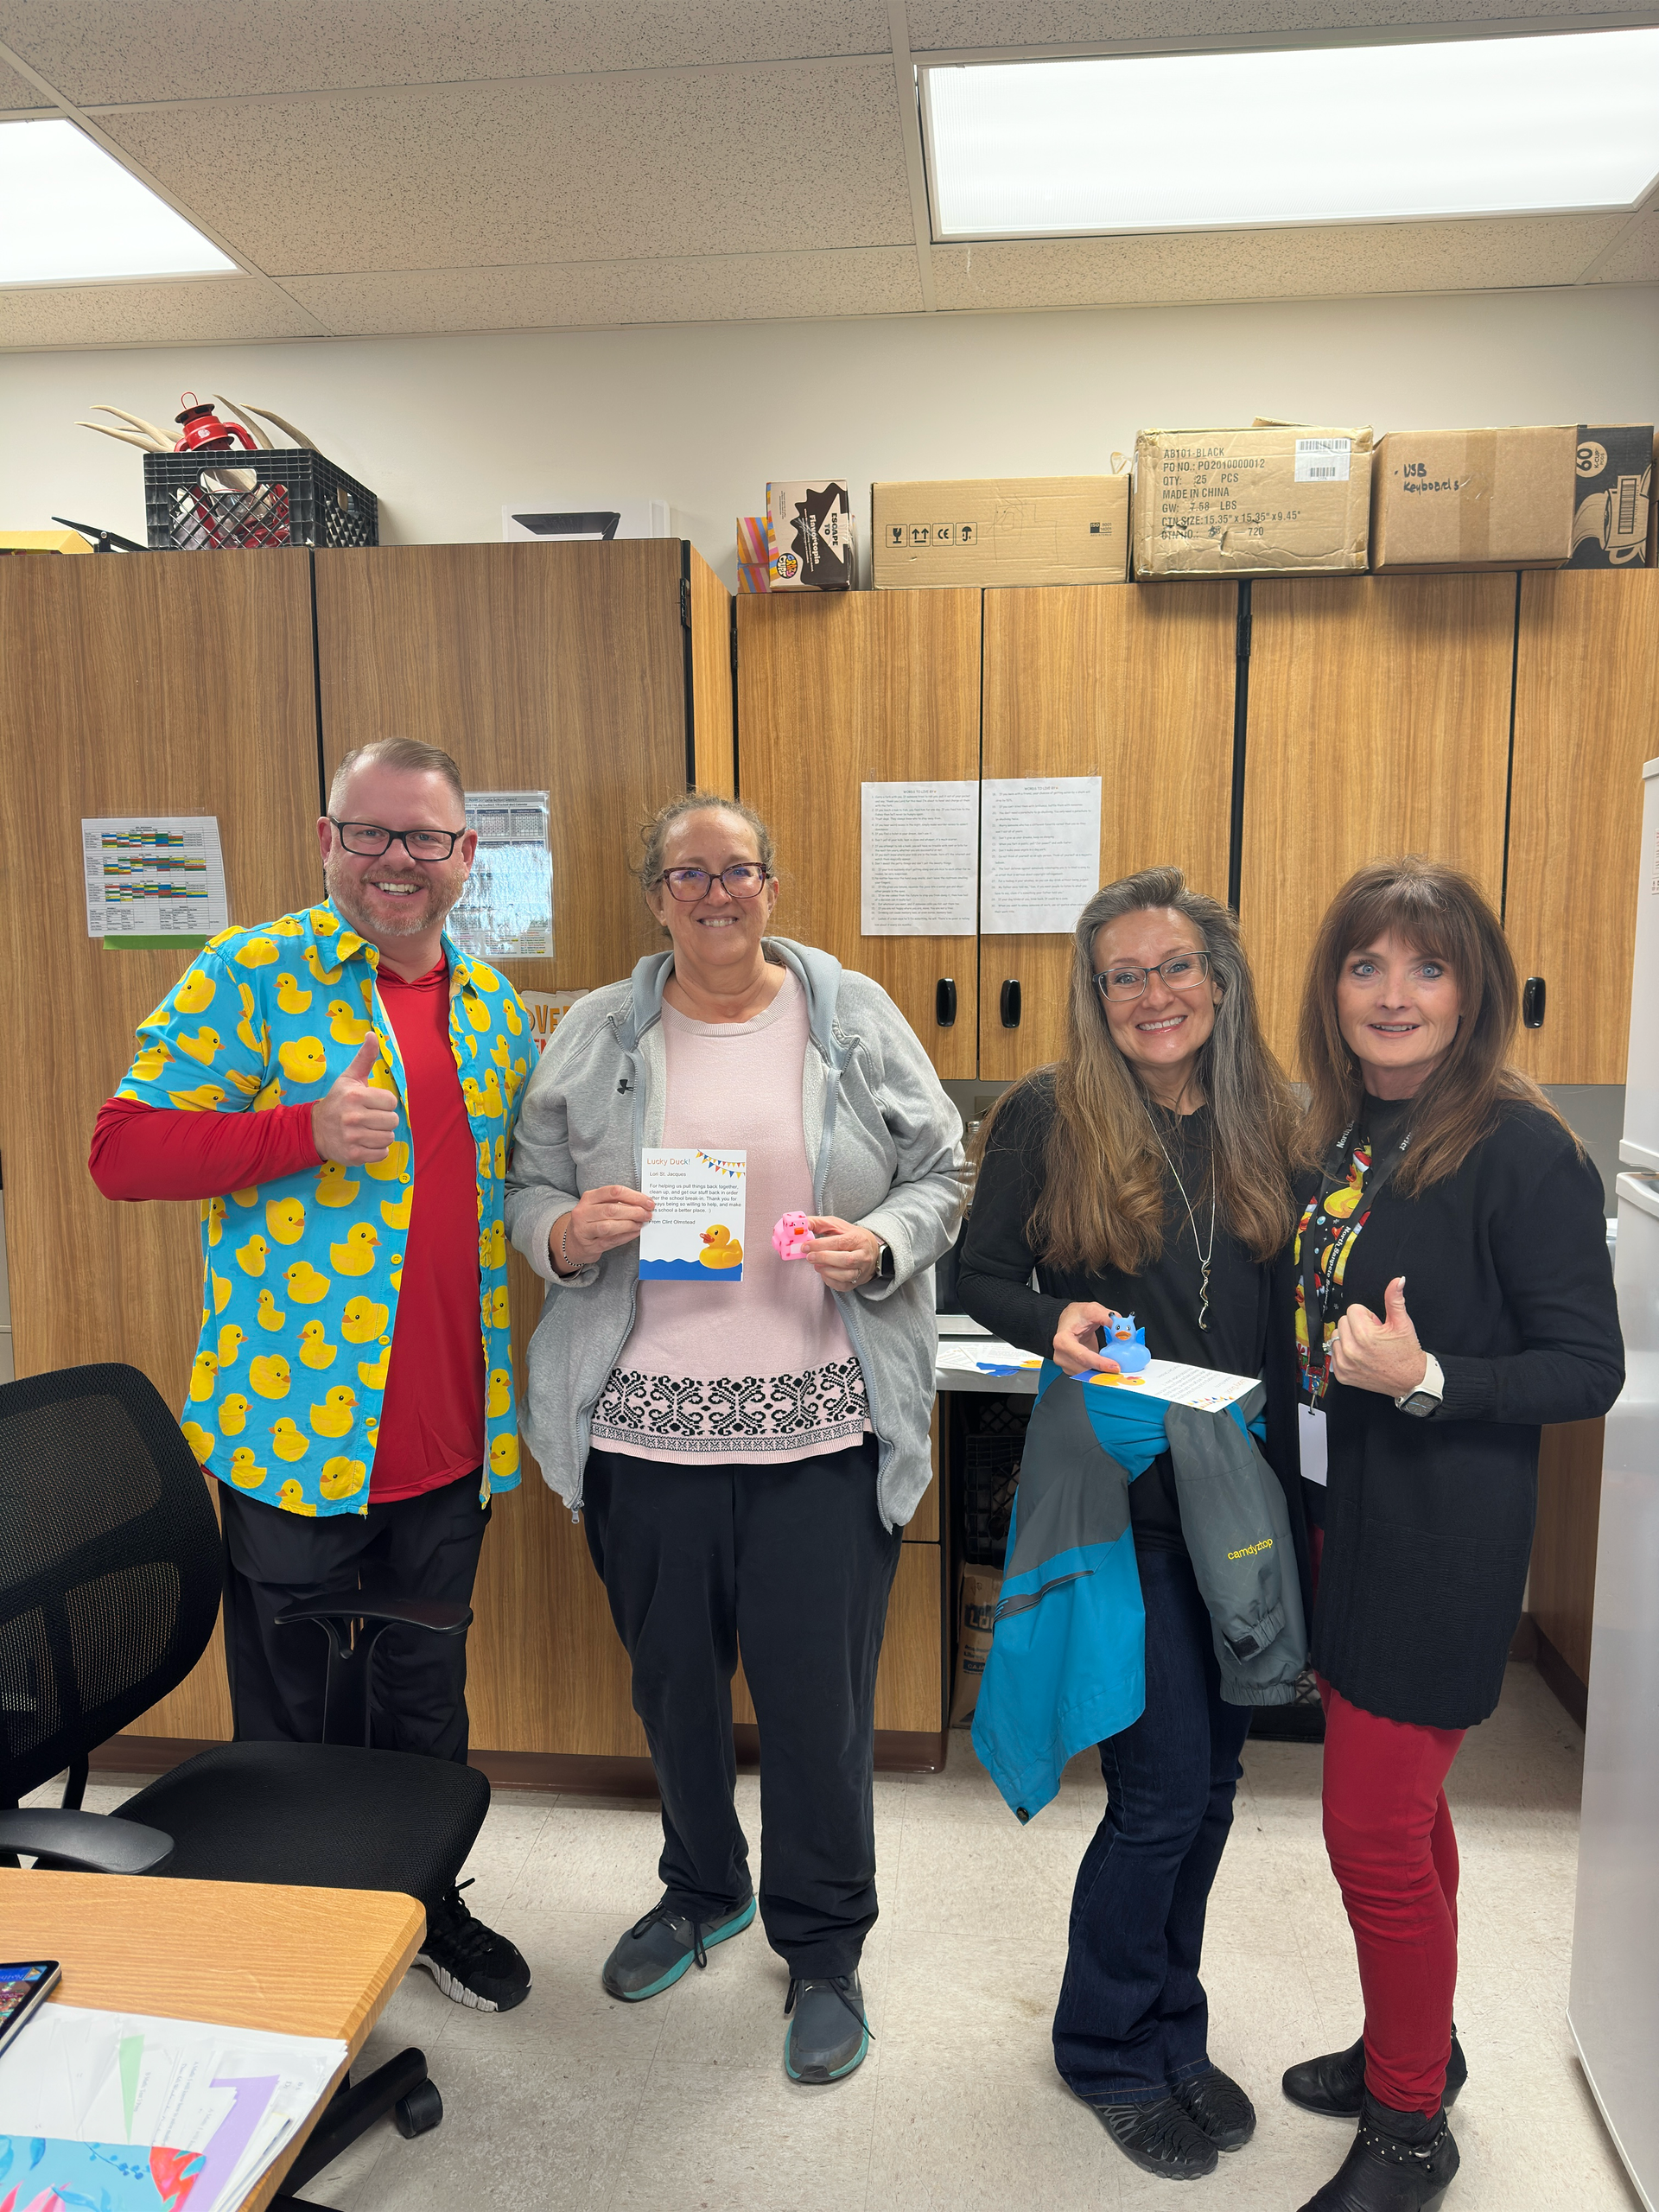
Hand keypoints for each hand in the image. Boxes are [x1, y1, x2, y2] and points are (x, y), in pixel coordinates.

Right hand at [310, 1037, 399, 1164]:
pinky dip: (376, 1150)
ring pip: (388, 1138)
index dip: (384, 1103)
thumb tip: (373, 1034)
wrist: (315, 1129)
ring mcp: (352, 1138)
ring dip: (381, 1134)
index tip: (372, 1103)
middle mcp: (353, 1117)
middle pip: (392, 1121)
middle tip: (370, 1118)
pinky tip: (364, 1142)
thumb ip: (365, 1057)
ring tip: (367, 1129)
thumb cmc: (338, 1101)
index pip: (392, 1102)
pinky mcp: (353, 1155)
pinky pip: (381, 1154)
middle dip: (384, 1120)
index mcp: (355, 1096)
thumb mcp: (349, 1078)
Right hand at [552, 1186, 653, 1273]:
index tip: (648, 1202)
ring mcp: (584, 1230)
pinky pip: (610, 1241)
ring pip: (609, 1226)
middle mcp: (583, 1212)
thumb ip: (618, 1203)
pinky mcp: (589, 1245)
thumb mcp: (599, 1206)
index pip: (613, 1192)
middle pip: (612, 1209)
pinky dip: (626, 1236)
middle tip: (647, 1214)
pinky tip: (635, 1233)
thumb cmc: (592, 1220)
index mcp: (588, 1197)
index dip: (634, 1196)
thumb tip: (643, 1203)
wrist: (574, 1241)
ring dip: (629, 1225)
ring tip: (640, 1224)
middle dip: (634, 1211)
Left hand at [804, 1216, 881, 1290]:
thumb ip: (818, 1224)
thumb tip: (802, 1225)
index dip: (821, 1245)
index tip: (806, 1246)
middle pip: (845, 1260)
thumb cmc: (851, 1237)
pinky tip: (824, 1272)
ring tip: (816, 1265)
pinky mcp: (857, 1282)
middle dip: (824, 1259)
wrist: (870, 1251)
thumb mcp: (837, 1226)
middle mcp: (863, 1256)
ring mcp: (862, 1270)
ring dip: (827, 1271)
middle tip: (809, 1257)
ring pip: (846, 1275)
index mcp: (859, 1239)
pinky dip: (830, 1280)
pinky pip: (842, 1285)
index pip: (840, 1243)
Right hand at [1053, 1301, 1124, 1377]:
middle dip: (1105, 1371)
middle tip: (1122, 1368)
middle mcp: (1061, 1355)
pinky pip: (1088, 1375)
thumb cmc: (1076, 1316)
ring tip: (1115, 1365)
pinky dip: (1099, 1372)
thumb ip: (1107, 1318)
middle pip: (1086, 1369)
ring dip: (1103, 1373)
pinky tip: (1107, 1366)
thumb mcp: (1092, 1310)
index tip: (1115, 1367)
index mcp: (1063, 1340)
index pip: (1082, 1356)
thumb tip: (1122, 1330)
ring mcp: (1065, 1364)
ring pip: (1088, 1375)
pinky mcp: (1072, 1369)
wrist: (1068, 1321)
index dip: (1099, 1363)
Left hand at [1329, 1276, 1428, 1397]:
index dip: (1367, 1316)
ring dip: (1349, 1339)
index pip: (1353, 1309)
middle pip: (1343, 1321)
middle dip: (1357, 1326)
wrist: (1410, 1380)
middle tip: (1374, 1336)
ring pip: (1337, 1336)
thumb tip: (1398, 1281)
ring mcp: (1345, 1364)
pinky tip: (1361, 1357)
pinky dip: (1345, 1354)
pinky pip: (1334, 1354)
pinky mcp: (1342, 1374)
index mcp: (1364, 1335)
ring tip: (1367, 1347)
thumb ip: (1395, 1299)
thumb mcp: (1403, 1323)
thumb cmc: (1406, 1353)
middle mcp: (1351, 1350)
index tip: (1377, 1326)